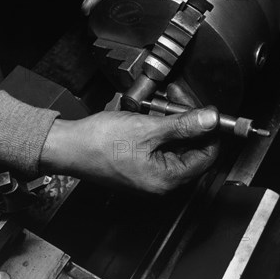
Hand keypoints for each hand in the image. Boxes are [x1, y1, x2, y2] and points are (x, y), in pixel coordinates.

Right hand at [40, 106, 218, 193]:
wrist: (69, 146)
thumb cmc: (99, 143)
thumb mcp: (147, 129)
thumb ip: (183, 125)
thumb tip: (210, 119)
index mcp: (167, 179)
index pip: (206, 156)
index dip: (209, 131)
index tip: (206, 110)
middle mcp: (160, 181)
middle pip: (190, 148)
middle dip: (187, 120)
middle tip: (179, 97)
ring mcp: (148, 173)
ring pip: (173, 144)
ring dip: (172, 121)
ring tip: (162, 102)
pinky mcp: (138, 163)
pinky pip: (157, 145)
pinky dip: (158, 127)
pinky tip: (150, 112)